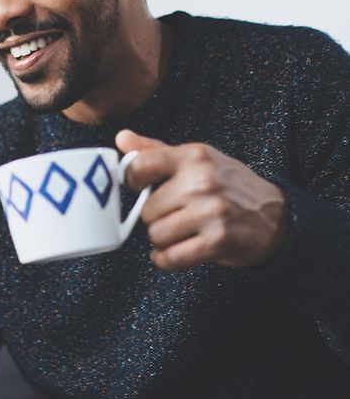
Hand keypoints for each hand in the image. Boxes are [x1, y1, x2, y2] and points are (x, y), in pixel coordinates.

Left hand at [116, 130, 289, 270]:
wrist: (277, 216)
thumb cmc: (228, 185)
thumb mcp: (197, 159)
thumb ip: (155, 151)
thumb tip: (121, 138)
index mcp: (194, 156)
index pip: (138, 166)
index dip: (132, 181)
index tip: (140, 188)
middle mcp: (202, 181)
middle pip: (146, 210)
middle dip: (154, 217)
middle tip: (174, 215)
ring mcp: (211, 212)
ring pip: (156, 235)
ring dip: (162, 240)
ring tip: (180, 232)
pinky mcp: (218, 241)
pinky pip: (170, 258)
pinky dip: (166, 260)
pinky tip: (174, 252)